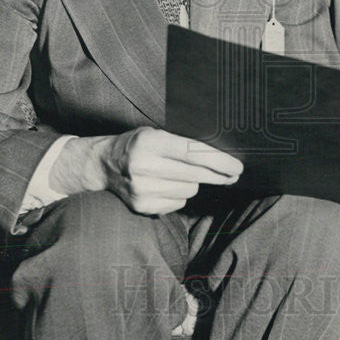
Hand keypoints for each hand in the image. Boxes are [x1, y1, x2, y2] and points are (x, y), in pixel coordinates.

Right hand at [52, 127, 241, 215]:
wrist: (102, 164)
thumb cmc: (137, 144)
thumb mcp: (156, 133)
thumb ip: (182, 143)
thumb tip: (220, 157)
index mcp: (150, 142)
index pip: (193, 153)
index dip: (219, 161)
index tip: (237, 167)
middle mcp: (144, 166)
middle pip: (195, 175)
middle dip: (218, 175)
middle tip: (232, 175)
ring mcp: (142, 188)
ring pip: (189, 190)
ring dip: (193, 183)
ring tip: (178, 174)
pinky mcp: (142, 206)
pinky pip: (178, 202)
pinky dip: (179, 195)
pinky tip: (166, 186)